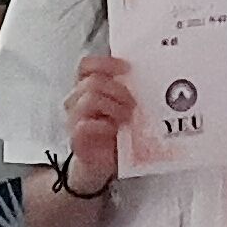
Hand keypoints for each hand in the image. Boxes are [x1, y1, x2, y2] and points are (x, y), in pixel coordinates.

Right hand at [61, 53, 133, 186]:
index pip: (87, 65)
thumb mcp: (122, 108)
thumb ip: (128, 93)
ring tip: (127, 117)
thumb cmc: (114, 133)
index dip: (105, 63)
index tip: (127, 68)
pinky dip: (103, 125)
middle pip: (93, 81)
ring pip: (89, 99)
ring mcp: (73, 119)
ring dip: (113, 106)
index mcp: (86, 88)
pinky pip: (84, 125)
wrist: (102, 164)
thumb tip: (153, 81)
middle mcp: (76, 100)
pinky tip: (114, 130)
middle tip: (134, 102)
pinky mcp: (76, 140)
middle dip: (118, 89)